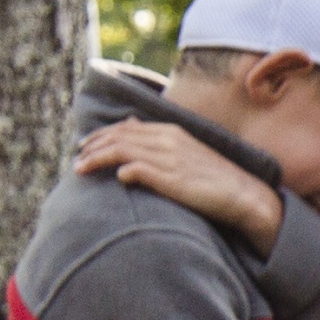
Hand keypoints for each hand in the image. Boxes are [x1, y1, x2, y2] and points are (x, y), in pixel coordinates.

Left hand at [77, 120, 284, 254]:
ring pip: (120, 151)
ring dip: (96, 159)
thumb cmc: (213, 178)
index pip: (124, 128)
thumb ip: (157, 138)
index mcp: (170, 131)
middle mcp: (167, 140)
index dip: (99, 135)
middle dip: (91, 147)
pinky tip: (116, 180)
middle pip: (117, 137)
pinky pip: (137, 169)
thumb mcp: (185, 150)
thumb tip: (130, 125)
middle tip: (76, 160)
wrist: (243, 195)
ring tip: (80, 170)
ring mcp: (169, 158)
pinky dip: (123, 171)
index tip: (84, 147)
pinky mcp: (172, 178)